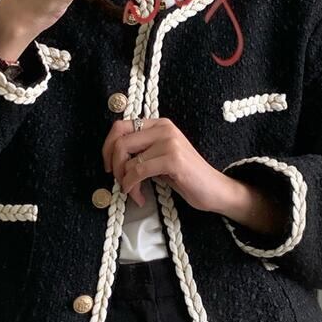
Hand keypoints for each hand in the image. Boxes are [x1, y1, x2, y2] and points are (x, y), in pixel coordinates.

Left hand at [102, 117, 232, 210]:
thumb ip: (140, 151)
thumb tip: (112, 159)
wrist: (213, 189)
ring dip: (124, 181)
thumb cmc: (185, 176)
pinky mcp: (173, 159)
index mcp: (159, 124)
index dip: (107, 147)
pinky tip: (139, 197)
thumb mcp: (159, 157)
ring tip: (133, 193)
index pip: (120, 127)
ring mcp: (169, 142)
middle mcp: (164, 128)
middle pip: (120, 142)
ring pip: (127, 159)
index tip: (108, 166)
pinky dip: (132, 186)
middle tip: (120, 183)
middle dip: (114, 167)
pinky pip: (138, 171)